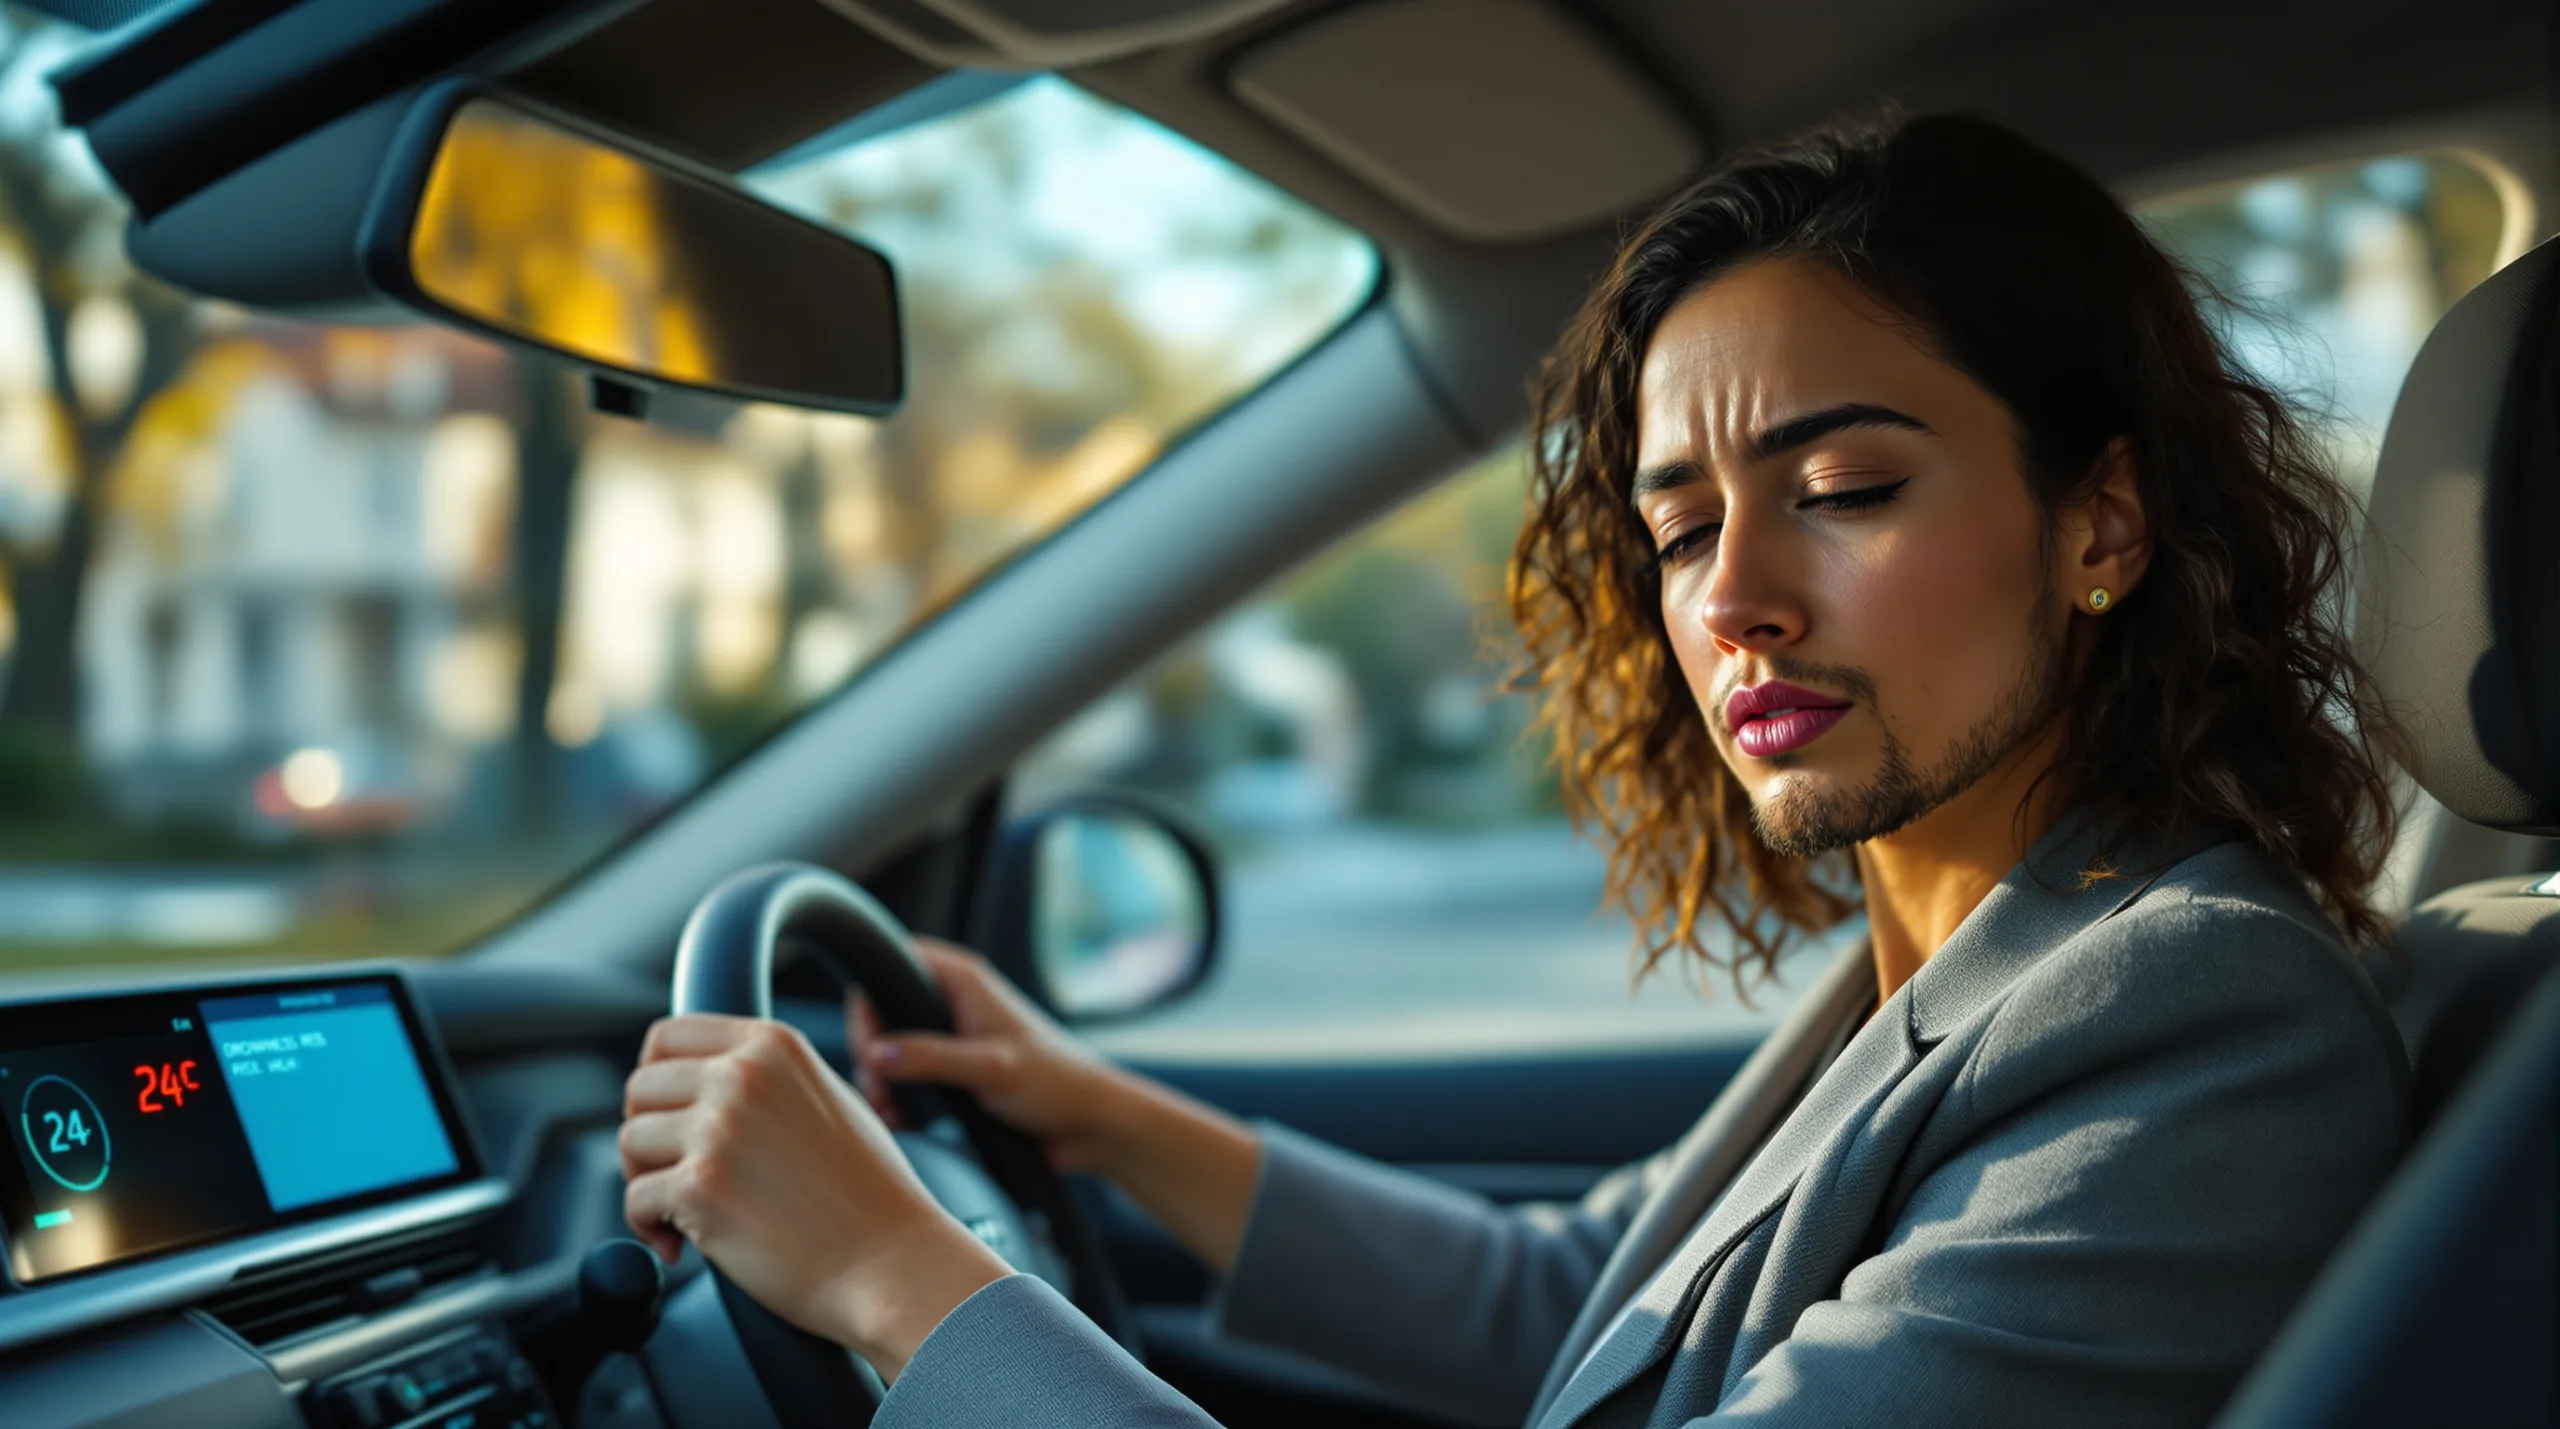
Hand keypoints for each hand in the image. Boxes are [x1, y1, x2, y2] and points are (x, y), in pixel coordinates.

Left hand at [618, 1014, 1010, 1379]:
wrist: (892, 1261)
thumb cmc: (869, 1193)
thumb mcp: (827, 1096)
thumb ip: (766, 1077)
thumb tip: (703, 1079)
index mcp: (772, 1046)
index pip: (667, 1036)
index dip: (657, 1081)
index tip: (669, 1118)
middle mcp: (741, 1076)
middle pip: (640, 1087)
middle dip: (648, 1134)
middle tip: (675, 1172)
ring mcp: (719, 1129)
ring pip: (630, 1141)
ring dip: (647, 1180)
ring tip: (685, 1211)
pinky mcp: (700, 1187)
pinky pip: (634, 1200)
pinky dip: (649, 1228)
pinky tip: (684, 1244)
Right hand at [850, 937, 1142, 1172]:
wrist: (1089, 1125)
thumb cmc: (1054, 1082)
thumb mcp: (992, 1067)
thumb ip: (932, 1059)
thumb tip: (875, 1054)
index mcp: (963, 980)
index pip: (892, 964)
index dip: (869, 1000)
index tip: (868, 1046)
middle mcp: (951, 1005)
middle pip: (883, 1014)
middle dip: (872, 1055)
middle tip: (880, 1091)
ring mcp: (950, 1042)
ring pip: (891, 1054)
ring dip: (883, 1085)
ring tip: (893, 1115)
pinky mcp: (952, 1077)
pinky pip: (908, 1083)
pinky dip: (898, 1103)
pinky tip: (903, 1124)